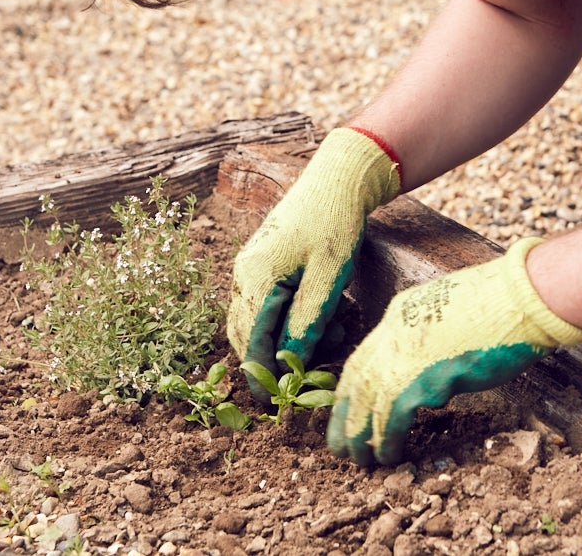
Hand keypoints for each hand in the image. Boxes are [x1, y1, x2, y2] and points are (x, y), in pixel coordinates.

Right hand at [228, 128, 399, 398]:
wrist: (337, 178)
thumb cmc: (335, 224)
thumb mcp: (329, 278)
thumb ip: (308, 323)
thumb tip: (291, 365)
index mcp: (256, 278)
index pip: (251, 340)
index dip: (261, 374)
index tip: (271, 404)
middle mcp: (244, 274)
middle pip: (247, 334)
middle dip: (276, 358)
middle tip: (311, 375)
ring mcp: (250, 267)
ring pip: (257, 320)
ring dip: (288, 337)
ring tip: (335, 332)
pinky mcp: (264, 263)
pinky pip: (268, 303)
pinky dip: (290, 317)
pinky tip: (326, 314)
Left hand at [326, 237, 581, 465]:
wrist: (521, 297)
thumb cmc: (503, 302)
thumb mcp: (452, 312)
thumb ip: (433, 337)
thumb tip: (434, 369)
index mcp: (401, 312)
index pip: (366, 352)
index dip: (355, 385)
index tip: (349, 407)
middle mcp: (395, 331)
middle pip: (357, 378)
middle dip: (344, 413)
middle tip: (338, 442)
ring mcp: (407, 353)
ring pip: (368, 401)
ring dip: (361, 435)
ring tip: (359, 460)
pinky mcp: (425, 377)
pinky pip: (394, 416)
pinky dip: (388, 439)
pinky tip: (389, 456)